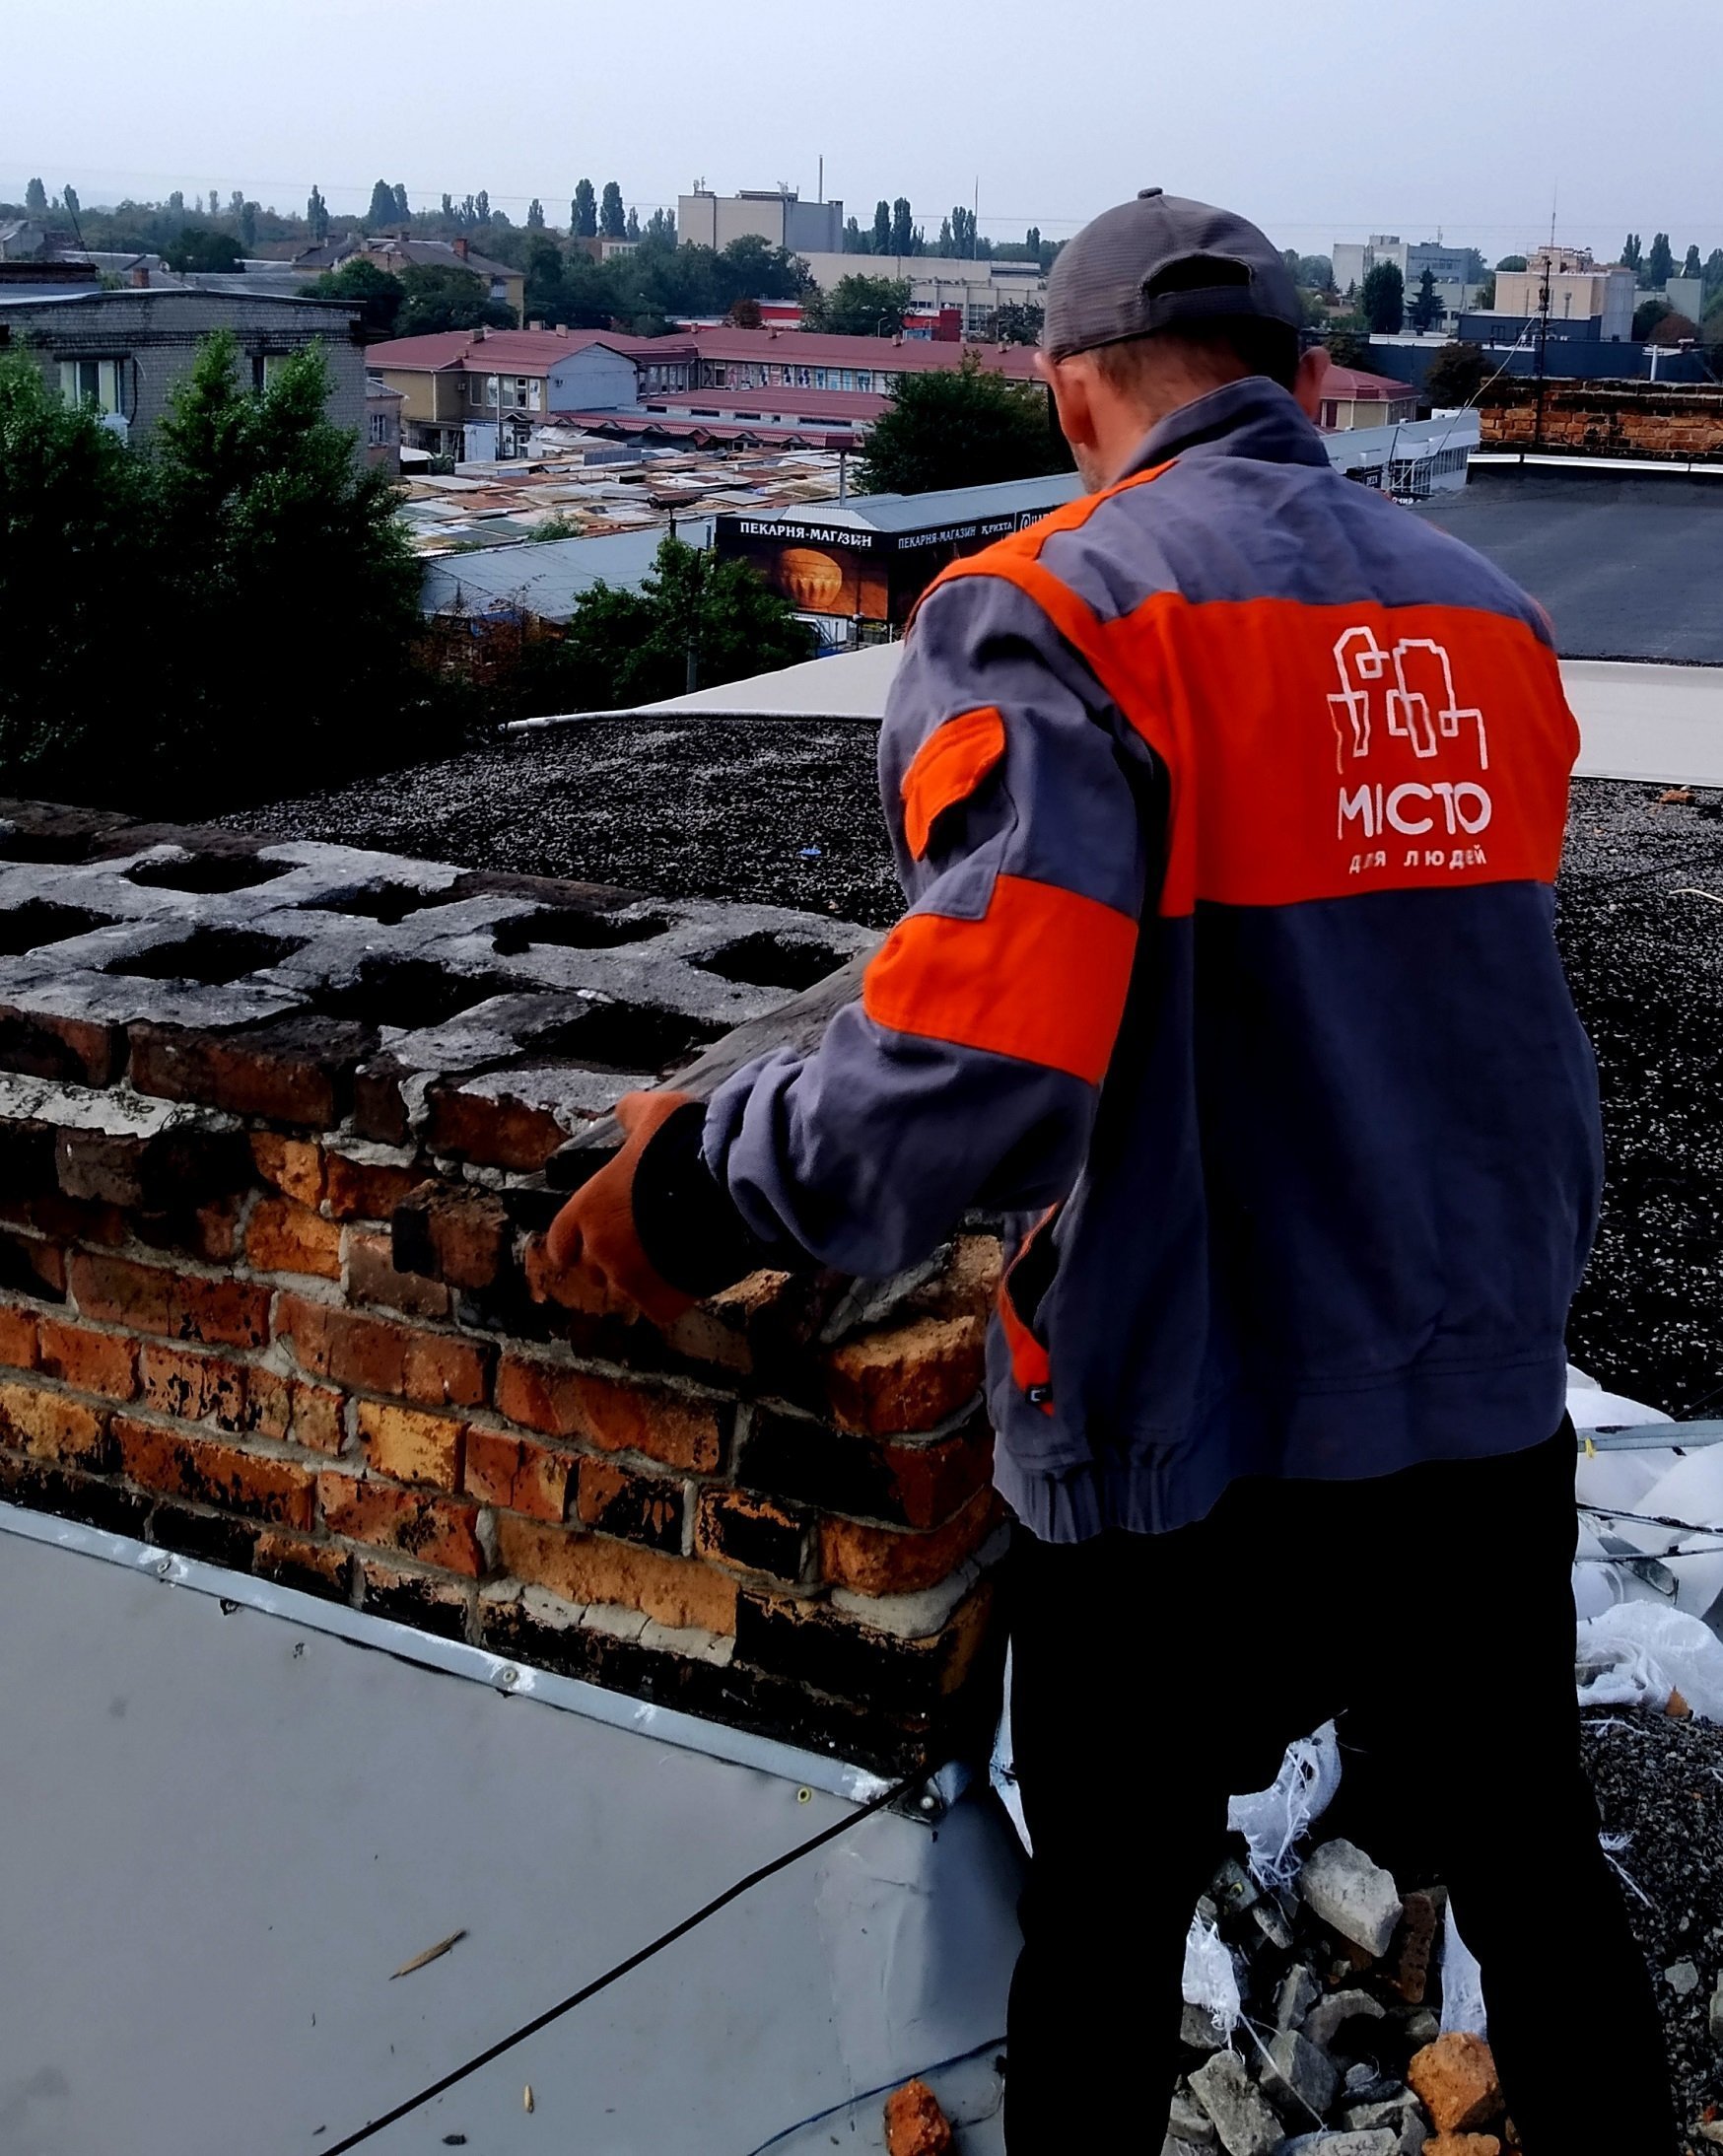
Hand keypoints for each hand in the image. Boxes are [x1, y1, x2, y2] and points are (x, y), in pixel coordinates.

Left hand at [534, 1091, 697, 1325]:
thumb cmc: (684, 1149)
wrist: (726, 1192)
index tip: (594, 1235)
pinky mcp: (662, 1302)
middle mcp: (600, 1250)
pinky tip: (689, 1274)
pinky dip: (671, 1295)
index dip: (576, 1240)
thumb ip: (633, 1114)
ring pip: (626, 1290)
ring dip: (640, 1278)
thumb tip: (624, 1111)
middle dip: (612, 1259)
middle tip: (643, 1242)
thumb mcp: (657, 1113)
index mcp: (588, 1210)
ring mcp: (629, 1281)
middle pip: (593, 1268)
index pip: (561, 1241)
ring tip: (669, 1258)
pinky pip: (660, 1306)